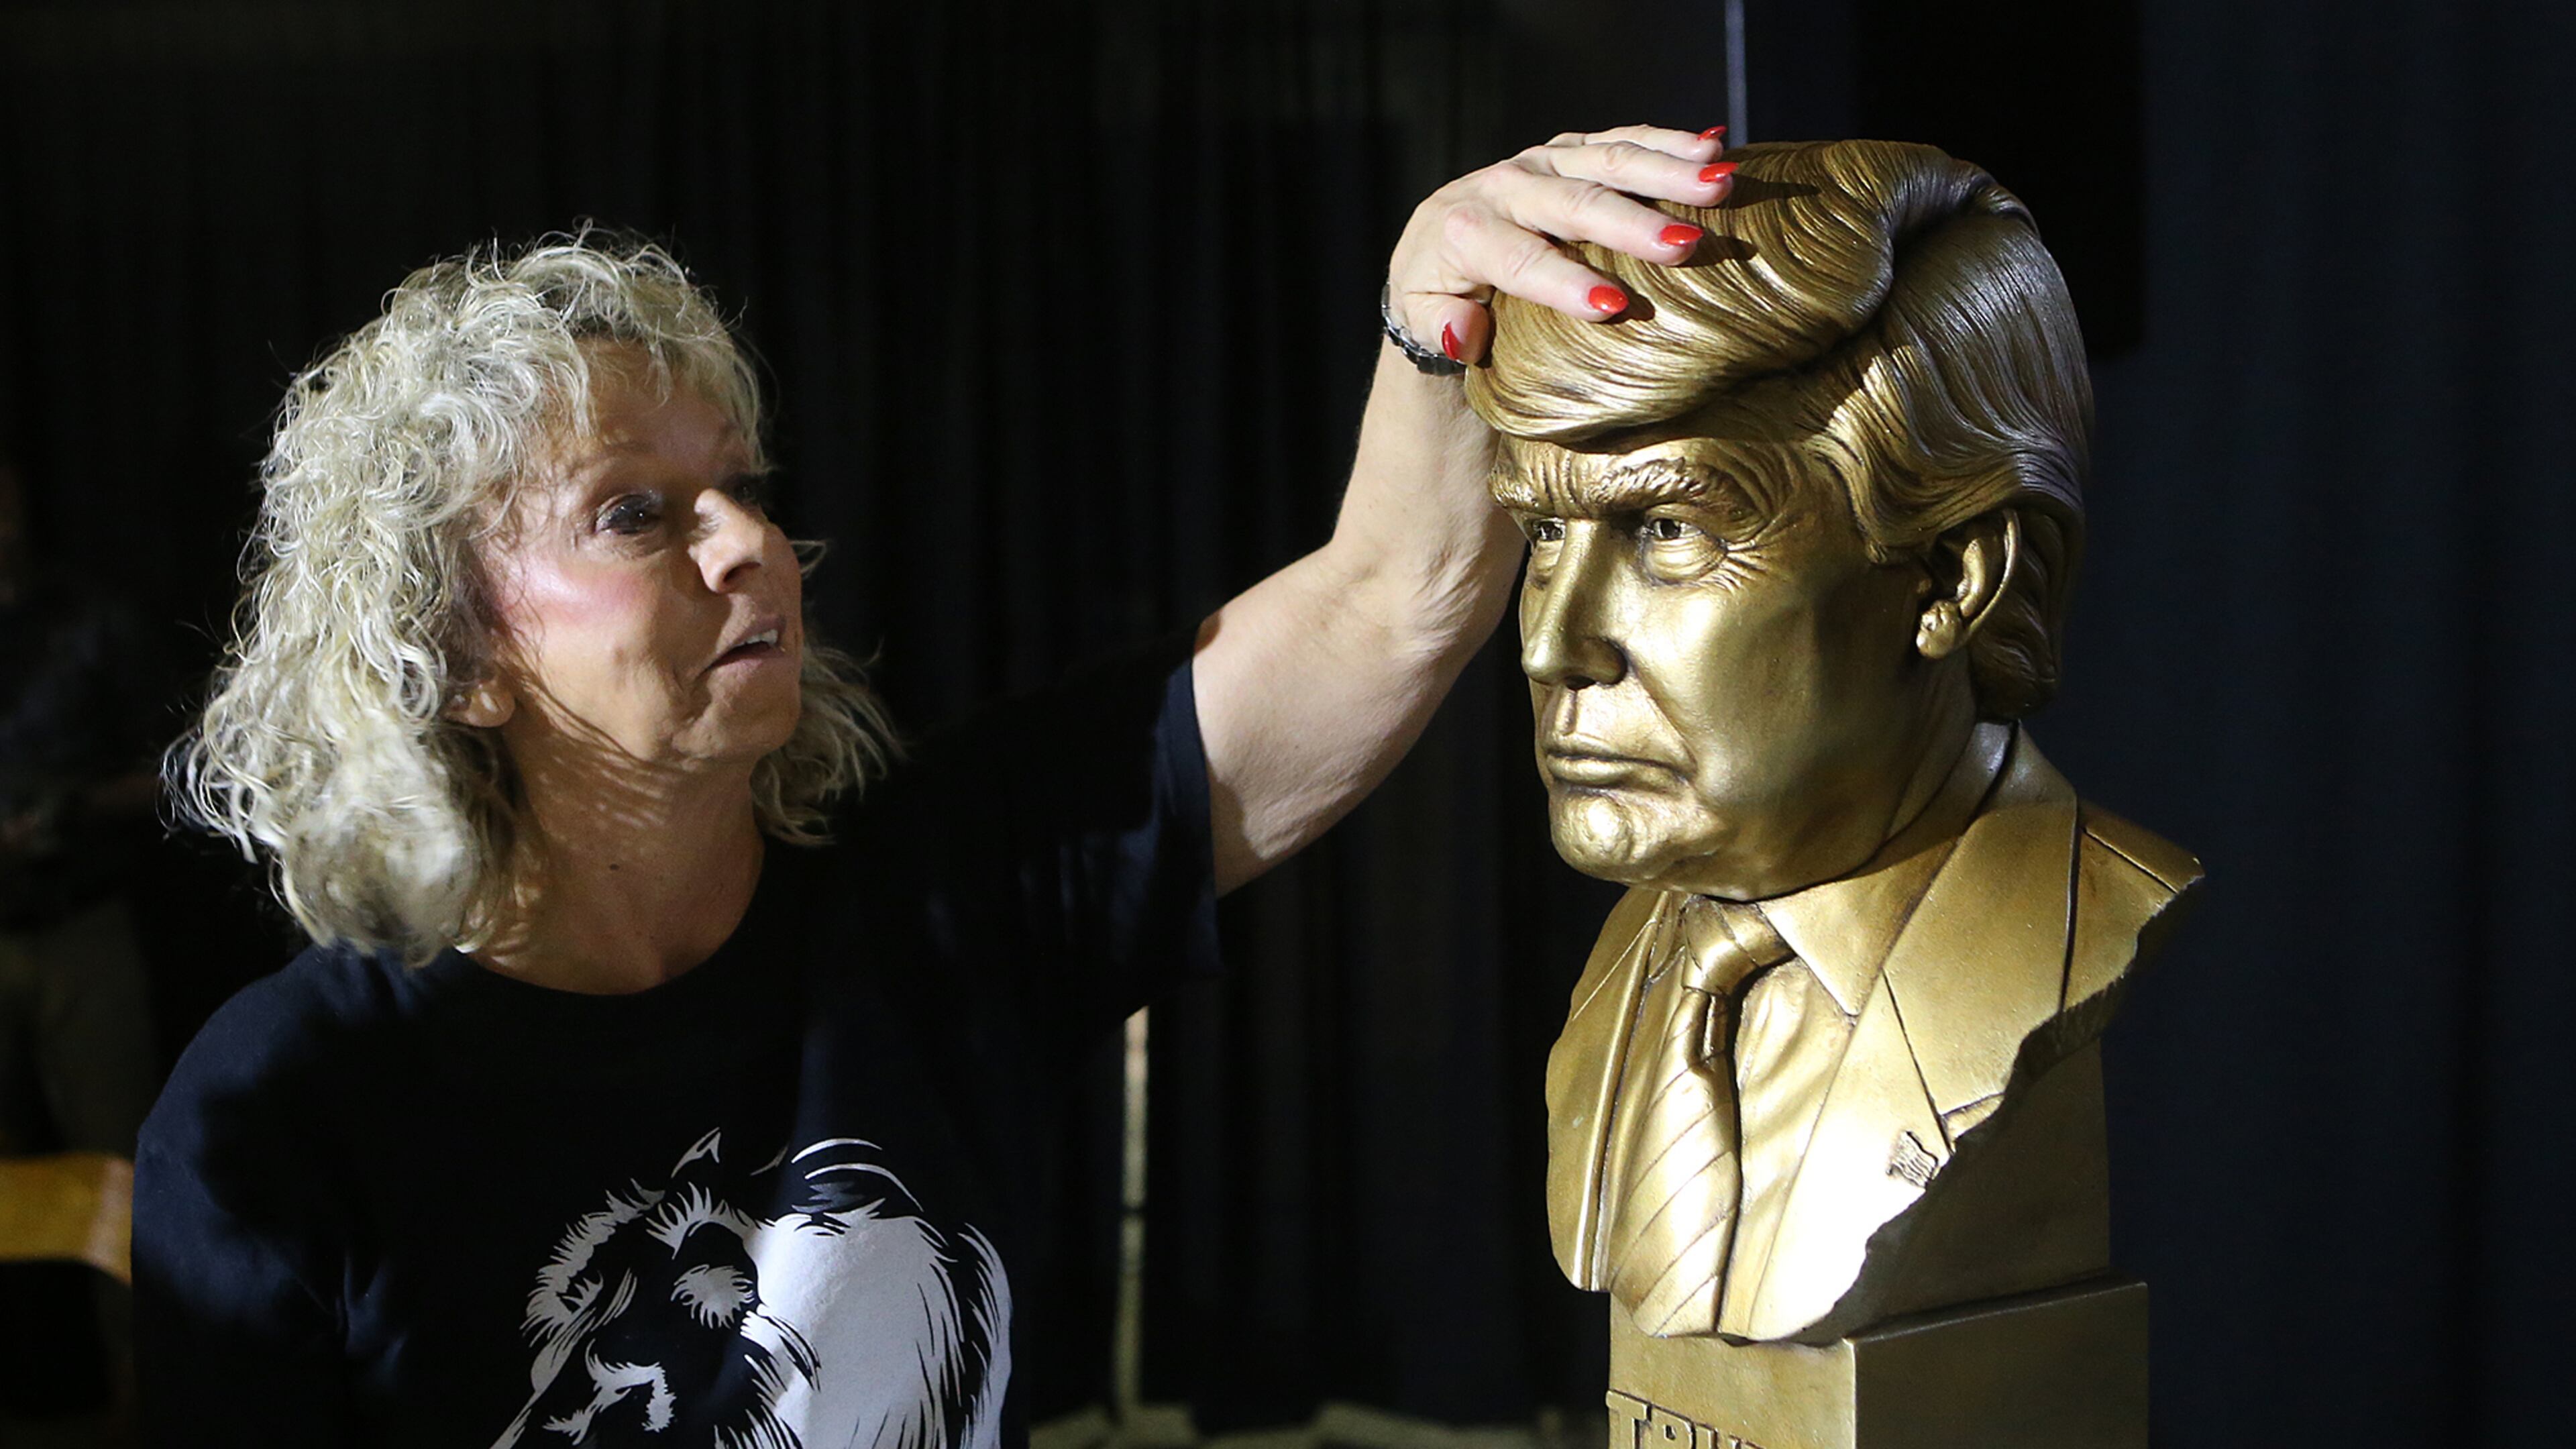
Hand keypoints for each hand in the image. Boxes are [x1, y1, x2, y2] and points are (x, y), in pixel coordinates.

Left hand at [1386, 125, 1732, 366]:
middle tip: (1688, 245)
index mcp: (1465, 231)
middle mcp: (1505, 185)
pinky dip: (1668, 142)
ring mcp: (1541, 163)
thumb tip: (1465, 331)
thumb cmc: (1438, 296)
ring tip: (1719, 182)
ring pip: (1607, 160)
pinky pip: (1620, 140)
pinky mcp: (1568, 151)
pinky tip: (1716, 147)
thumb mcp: (1422, 320)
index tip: (1612, 307)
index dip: (1564, 282)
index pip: (1519, 257)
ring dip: (1667, 170)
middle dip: (1632, 223)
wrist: (1438, 245)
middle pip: (1574, 202)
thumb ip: (1438, 327)